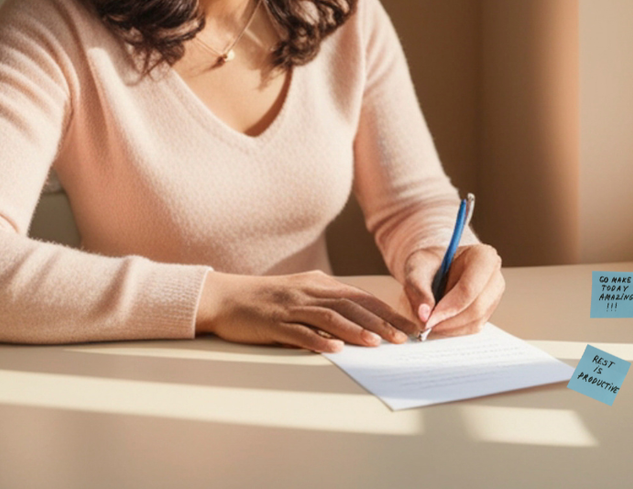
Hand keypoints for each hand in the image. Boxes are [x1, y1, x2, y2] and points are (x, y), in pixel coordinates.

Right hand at [196, 270, 418, 353]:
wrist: (224, 297)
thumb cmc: (266, 300)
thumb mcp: (302, 295)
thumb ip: (327, 304)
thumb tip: (361, 321)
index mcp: (319, 285)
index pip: (361, 297)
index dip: (387, 311)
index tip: (408, 325)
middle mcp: (309, 292)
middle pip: (351, 305)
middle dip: (380, 322)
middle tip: (402, 338)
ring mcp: (291, 306)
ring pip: (329, 317)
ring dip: (355, 330)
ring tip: (376, 343)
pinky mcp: (273, 322)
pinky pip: (299, 332)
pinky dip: (318, 340)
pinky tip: (335, 349)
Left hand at [402, 244, 504, 336]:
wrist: (435, 268)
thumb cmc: (430, 263)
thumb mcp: (418, 268)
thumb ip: (419, 289)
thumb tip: (424, 315)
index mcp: (483, 256)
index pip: (470, 288)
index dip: (449, 307)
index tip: (429, 319)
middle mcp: (494, 277)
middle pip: (475, 308)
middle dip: (448, 321)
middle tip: (425, 325)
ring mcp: (494, 296)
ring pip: (475, 322)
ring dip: (449, 328)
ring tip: (429, 322)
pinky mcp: (488, 312)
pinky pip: (473, 328)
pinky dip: (453, 330)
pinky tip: (439, 323)